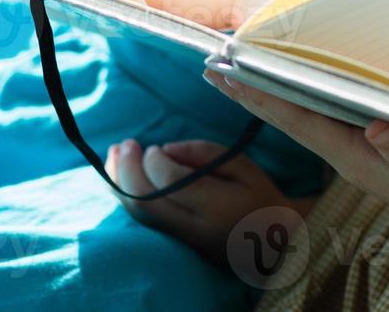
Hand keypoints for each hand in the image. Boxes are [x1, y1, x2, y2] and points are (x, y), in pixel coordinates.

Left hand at [104, 137, 316, 265]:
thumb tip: (164, 150)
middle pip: (146, 201)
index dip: (155, 160)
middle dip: (128, 169)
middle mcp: (194, 227)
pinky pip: (142, 222)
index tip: (154, 146)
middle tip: (125, 144)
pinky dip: (126, 197)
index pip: (171, 181)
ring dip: (120, 183)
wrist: (273, 240)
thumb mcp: (243, 165)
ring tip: (115, 154)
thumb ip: (204, 153)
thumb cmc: (260, 195)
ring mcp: (181, 241)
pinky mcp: (174, 245)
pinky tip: (122, 177)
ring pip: (138, 215)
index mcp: (217, 206)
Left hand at [203, 70, 388, 243]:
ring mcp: (363, 155)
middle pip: (292, 120)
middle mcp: (351, 156)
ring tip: (246, 75)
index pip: (300, 121)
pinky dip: (309, 103)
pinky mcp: (378, 152)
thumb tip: (377, 126)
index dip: (264, 96)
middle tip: (213, 67)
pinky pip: (330, 122)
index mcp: (358, 158)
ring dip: (276, 97)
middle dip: (254, 94)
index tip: (226, 72)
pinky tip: (306, 93)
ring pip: (308, 121)